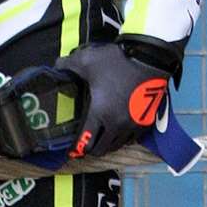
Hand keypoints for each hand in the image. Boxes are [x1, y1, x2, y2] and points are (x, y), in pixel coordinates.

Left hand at [55, 42, 172, 158]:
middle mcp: (116, 124)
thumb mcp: (88, 60)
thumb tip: (56, 66)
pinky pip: (133, 138)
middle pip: (101, 149)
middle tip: (87, 142)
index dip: (76, 148)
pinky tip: (121, 130)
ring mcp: (133, 123)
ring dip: (108, 144)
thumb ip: (68, 65)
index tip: (72, 148)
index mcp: (99, 113)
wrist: (151, 57)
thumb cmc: (118, 61)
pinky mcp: (146, 120)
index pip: (85, 142)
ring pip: (118, 145)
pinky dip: (124, 138)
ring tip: (103, 136)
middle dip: (92, 148)